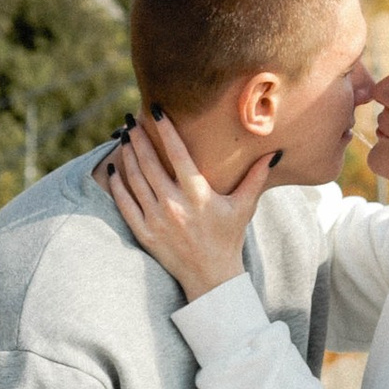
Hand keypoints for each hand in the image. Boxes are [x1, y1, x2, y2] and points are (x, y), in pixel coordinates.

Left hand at [105, 111, 275, 299]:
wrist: (211, 277)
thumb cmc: (228, 238)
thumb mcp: (243, 206)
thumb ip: (256, 177)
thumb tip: (274, 152)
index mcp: (198, 195)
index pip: (177, 154)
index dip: (165, 130)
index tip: (155, 110)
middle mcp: (174, 205)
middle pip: (149, 163)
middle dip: (138, 138)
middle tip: (131, 120)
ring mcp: (157, 220)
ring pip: (134, 180)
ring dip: (127, 157)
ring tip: (124, 138)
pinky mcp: (144, 234)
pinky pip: (124, 204)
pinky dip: (117, 185)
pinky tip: (113, 170)